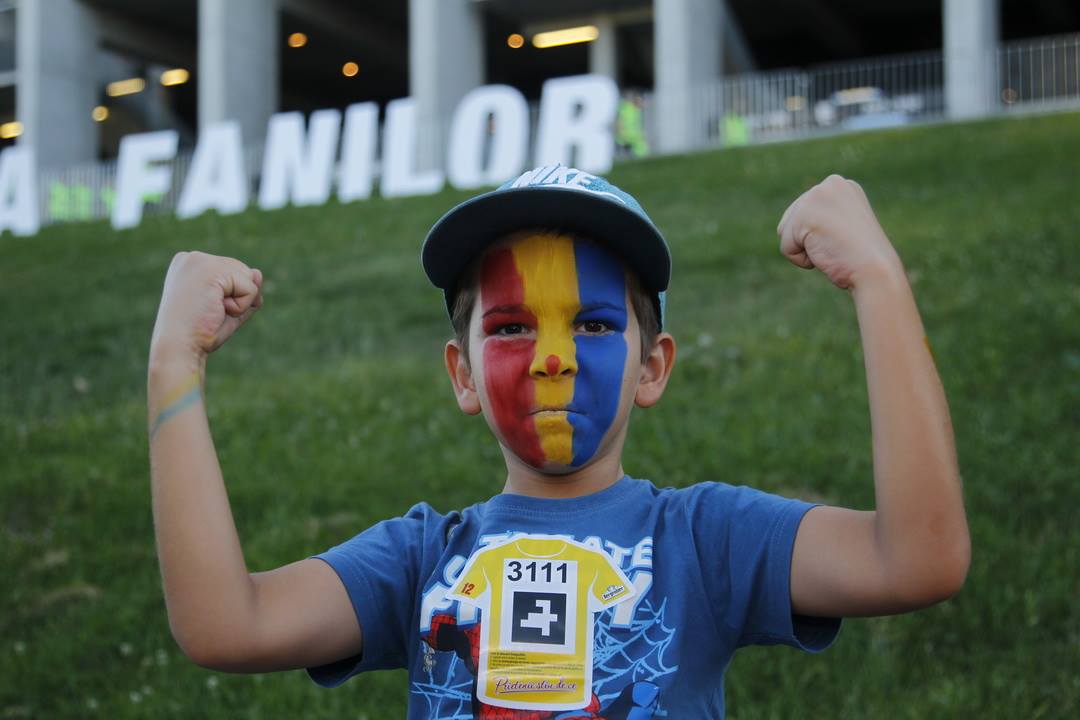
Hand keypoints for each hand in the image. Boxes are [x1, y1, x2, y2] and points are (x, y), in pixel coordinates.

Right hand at [150, 251, 262, 360]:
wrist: (179, 348)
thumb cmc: (200, 333)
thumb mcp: (228, 309)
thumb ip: (246, 289)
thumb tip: (257, 272)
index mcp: (191, 265)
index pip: (232, 273)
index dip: (230, 297)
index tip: (204, 310)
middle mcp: (192, 257)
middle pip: (242, 272)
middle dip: (237, 298)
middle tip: (209, 313)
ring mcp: (200, 260)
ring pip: (249, 278)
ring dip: (239, 303)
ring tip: (212, 311)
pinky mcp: (212, 269)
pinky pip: (250, 288)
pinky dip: (240, 306)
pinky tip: (216, 310)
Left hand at [776, 175, 901, 288]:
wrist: (875, 270)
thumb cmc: (861, 258)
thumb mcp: (843, 229)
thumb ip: (822, 219)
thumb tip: (794, 226)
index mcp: (841, 186)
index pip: (804, 212)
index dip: (818, 235)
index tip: (845, 238)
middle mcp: (829, 184)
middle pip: (791, 220)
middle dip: (809, 241)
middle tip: (839, 245)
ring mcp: (816, 196)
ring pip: (785, 232)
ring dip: (805, 249)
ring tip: (832, 248)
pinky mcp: (804, 215)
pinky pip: (786, 247)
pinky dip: (801, 259)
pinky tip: (826, 253)